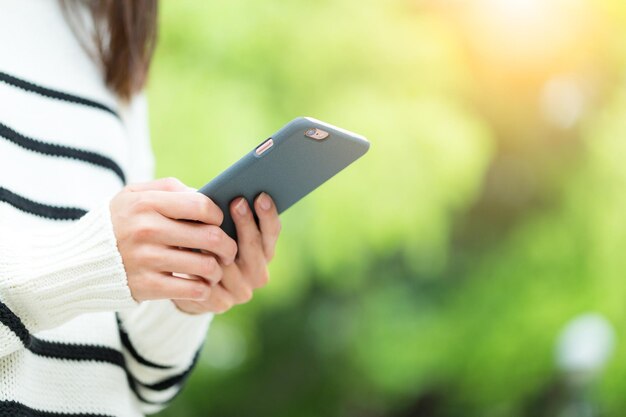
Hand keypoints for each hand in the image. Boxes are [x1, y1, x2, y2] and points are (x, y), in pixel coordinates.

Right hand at [110, 178, 236, 301]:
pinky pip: (193, 290)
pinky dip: (204, 289)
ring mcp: (147, 260)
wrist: (79, 262)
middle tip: (228, 251)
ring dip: (217, 269)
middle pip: (210, 237)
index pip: (201, 206)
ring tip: (215, 268)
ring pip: (206, 266)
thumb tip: (205, 194)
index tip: (219, 222)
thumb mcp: (134, 195)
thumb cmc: (118, 223)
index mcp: (147, 203)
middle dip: (227, 245)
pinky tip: (201, 284)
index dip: (218, 215)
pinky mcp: (147, 287)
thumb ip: (169, 188)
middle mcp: (147, 230)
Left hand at [173, 192, 280, 313]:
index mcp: (264, 253)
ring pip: (230, 265)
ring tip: (207, 224)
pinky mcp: (221, 304)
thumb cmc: (208, 246)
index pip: (272, 232)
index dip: (268, 215)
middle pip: (255, 248)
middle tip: (237, 201)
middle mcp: (258, 273)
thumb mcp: (223, 230)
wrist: (191, 286)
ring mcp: (241, 291)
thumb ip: (231, 216)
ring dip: (217, 244)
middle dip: (246, 223)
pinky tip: (190, 250)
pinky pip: (211, 284)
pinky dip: (200, 266)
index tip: (261, 195)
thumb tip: (232, 192)